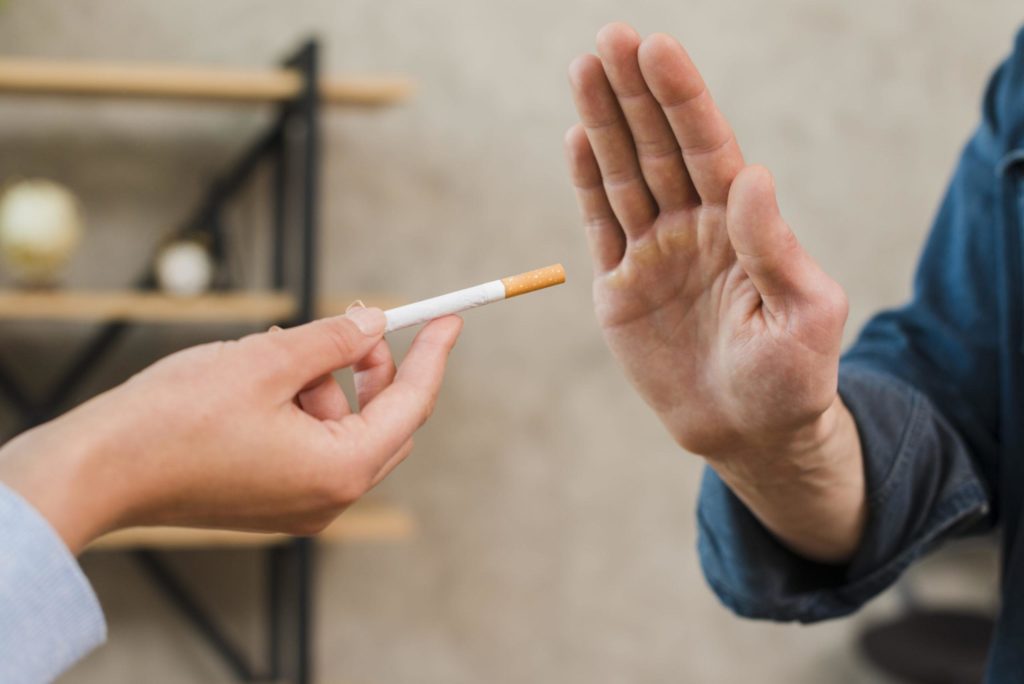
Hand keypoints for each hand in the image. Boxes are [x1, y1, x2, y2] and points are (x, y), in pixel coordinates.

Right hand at [0, 308, 461, 553]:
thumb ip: (333, 340)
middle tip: (350, 324)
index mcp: (341, 468)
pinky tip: (262, 377)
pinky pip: (312, 442)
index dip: (433, 355)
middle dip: (371, 366)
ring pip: (344, 425)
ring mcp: (301, 503)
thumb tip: (375, 324)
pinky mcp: (273, 499)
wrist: (101, 469)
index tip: (451, 318)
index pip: (411, 404)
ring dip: (325, 380)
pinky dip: (301, 404)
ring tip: (276, 349)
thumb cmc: (177, 418)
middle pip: (384, 419)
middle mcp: (330, 497)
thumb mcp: (267, 361)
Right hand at [566, 24, 847, 458]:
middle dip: (633, 93)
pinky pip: (600, 225)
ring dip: (602, 123)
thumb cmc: (791, 377)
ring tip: (583, 69)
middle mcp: (694, 226)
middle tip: (608, 37)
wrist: (748, 431)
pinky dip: (587, 182)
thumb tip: (752, 175)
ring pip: (622, 176)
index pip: (707, 146)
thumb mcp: (803, 315)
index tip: (657, 48)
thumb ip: (775, 246)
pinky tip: (577, 137)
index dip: (681, 98)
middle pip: (658, 147)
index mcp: (740, 224)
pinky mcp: (620, 287)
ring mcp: (654, 253)